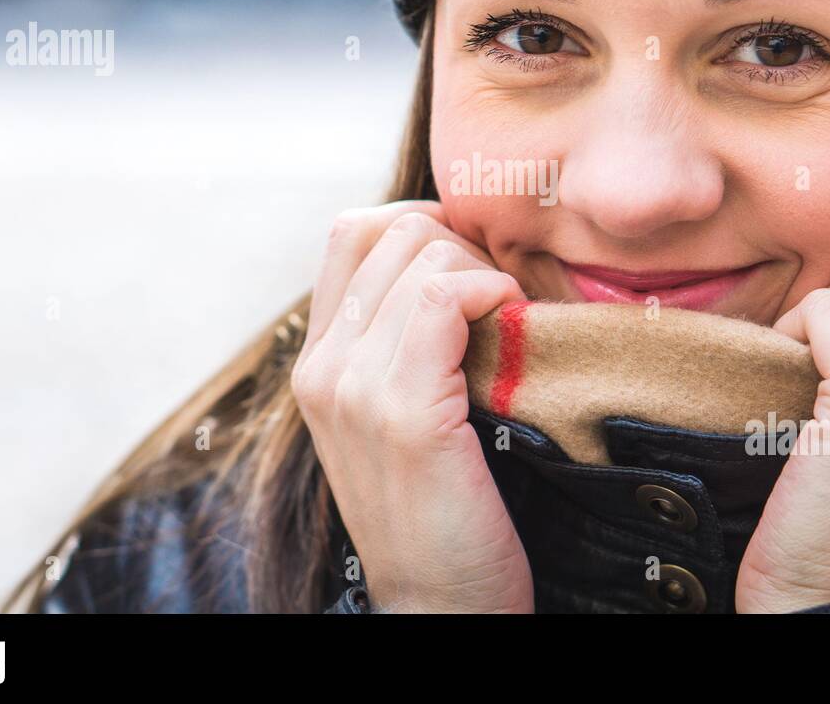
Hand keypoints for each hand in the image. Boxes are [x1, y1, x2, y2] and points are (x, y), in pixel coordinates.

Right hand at [292, 200, 533, 612]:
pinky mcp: (403, 408)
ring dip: (483, 270)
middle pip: (392, 231)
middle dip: (460, 245)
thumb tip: (453, 266)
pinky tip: (512, 320)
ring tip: (509, 317)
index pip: (350, 234)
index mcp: (317, 364)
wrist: (441, 606)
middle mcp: (323, 367)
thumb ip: (403, 346)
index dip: (419, 223)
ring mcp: (354, 386)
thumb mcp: (401, 416)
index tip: (471, 259)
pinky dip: (490, 290)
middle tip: (500, 297)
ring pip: (422, 256)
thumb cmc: (440, 510)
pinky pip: (445, 295)